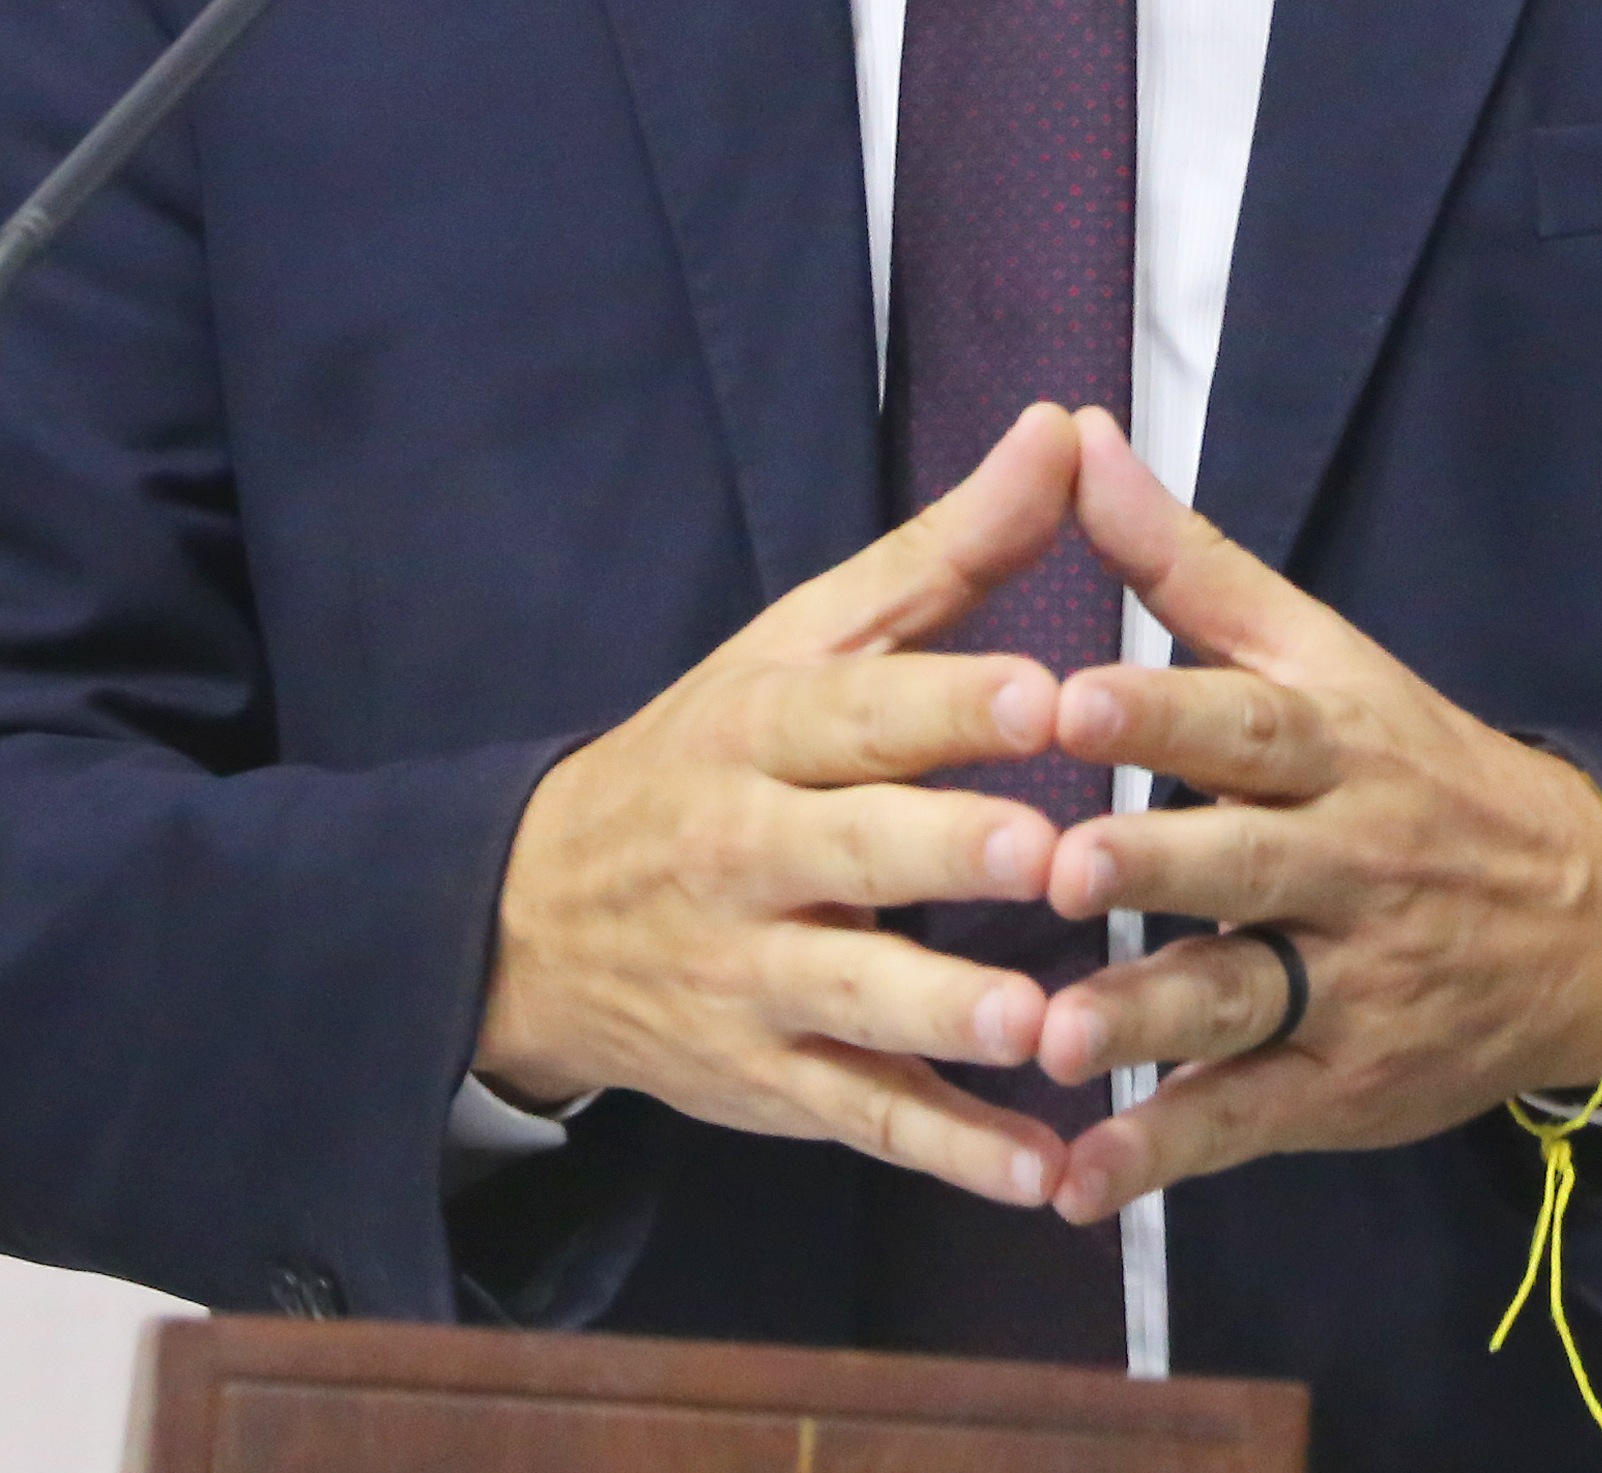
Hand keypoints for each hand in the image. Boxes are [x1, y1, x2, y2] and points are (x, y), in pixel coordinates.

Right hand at [473, 403, 1091, 1207]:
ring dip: (951, 1015)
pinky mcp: (771, 1080)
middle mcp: (751, 853)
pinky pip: (866, 1118)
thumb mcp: (809, 639)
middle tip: (1051, 850)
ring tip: (1046, 1025)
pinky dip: (952, 1151)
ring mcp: (755, 976)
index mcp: (768, 730)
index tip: (1045, 689)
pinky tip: (1045, 1174)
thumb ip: (952, 552)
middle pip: (854, 850)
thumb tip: (1068, 428)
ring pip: (856, 999)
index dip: (950, 700)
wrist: (532, 916)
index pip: (861, 709)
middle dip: (949, 854)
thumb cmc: (718, 753)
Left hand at [1024, 409, 1601, 1222]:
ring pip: (1241, 1001)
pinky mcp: (1341, 1085)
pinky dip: (1162, 1157)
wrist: (1590, 918)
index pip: (1250, 720)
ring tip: (1052, 1041)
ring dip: (1146, 1024)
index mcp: (1336, 744)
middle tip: (1057, 867)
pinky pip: (1246, 1121)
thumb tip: (1078, 438)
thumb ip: (1188, 564)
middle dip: (1154, 864)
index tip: (1071, 695)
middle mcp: (1346, 862)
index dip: (1163, 708)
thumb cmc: (1412, 766)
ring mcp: (1347, 982)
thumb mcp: (1322, 654)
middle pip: (1246, 862)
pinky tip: (1075, 1186)